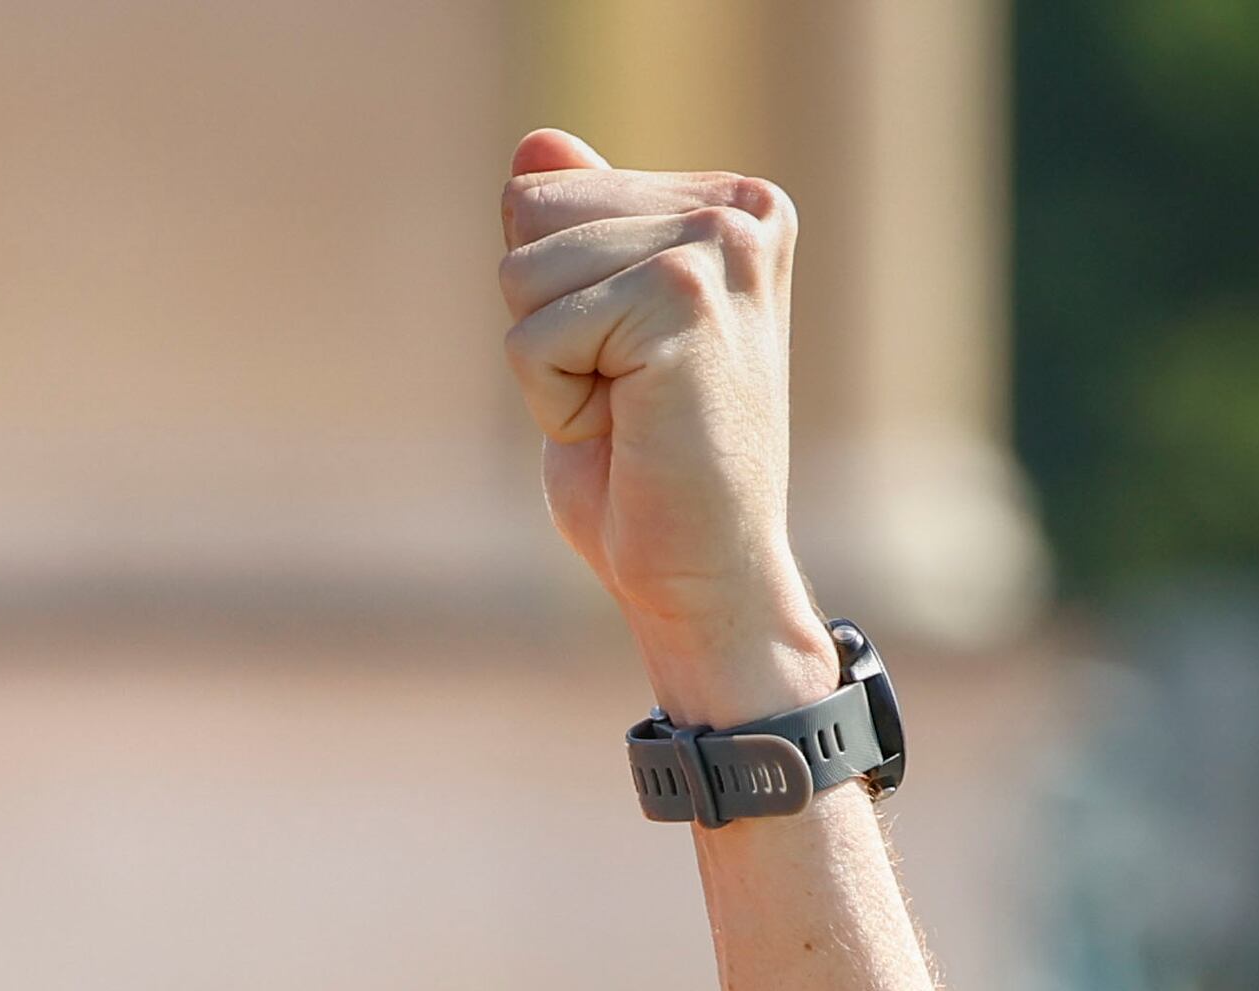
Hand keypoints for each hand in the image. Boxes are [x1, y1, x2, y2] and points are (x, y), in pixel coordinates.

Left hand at [500, 128, 834, 725]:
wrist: (703, 576)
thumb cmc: (643, 470)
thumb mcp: (591, 334)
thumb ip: (578, 235)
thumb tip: (536, 146)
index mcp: (727, 203)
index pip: (542, 193)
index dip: (549, 300)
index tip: (623, 363)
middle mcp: (737, 210)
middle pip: (528, 215)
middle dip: (542, 323)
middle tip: (622, 395)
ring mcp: (718, 248)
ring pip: (521, 273)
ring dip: (547, 367)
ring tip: (627, 413)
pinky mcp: (686, 300)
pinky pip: (531, 337)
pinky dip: (553, 403)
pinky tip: (625, 430)